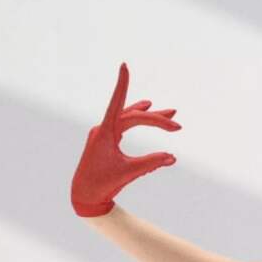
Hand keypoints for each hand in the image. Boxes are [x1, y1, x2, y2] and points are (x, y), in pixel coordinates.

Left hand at [70, 62, 181, 216]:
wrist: (84, 196)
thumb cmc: (103, 184)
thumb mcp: (129, 172)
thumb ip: (151, 163)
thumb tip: (172, 157)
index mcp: (105, 133)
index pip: (117, 103)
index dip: (122, 84)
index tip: (124, 65)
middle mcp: (103, 129)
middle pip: (133, 116)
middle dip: (155, 118)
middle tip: (177, 123)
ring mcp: (104, 133)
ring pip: (129, 118)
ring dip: (149, 116)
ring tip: (169, 113)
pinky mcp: (105, 139)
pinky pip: (123, 123)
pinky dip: (137, 118)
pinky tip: (146, 108)